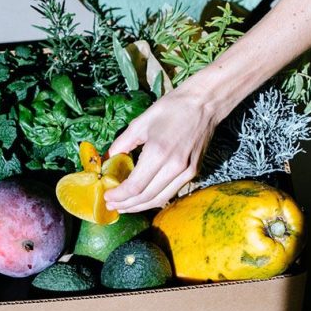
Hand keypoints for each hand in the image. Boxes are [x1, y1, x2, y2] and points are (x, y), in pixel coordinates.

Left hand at [103, 87, 222, 212]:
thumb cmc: (171, 109)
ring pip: (160, 199)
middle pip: (146, 197)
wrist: (204, 104)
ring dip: (140, 206)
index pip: (135, 186)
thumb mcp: (140, 123)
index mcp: (158, 153)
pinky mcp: (194, 172)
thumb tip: (107, 159)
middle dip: (126, 204)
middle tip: (112, 205)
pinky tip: (143, 197)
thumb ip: (122, 143)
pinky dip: (155, 198)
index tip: (107, 196)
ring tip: (125, 206)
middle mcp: (174, 167)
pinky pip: (171, 192)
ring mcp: (187, 172)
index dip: (119, 195)